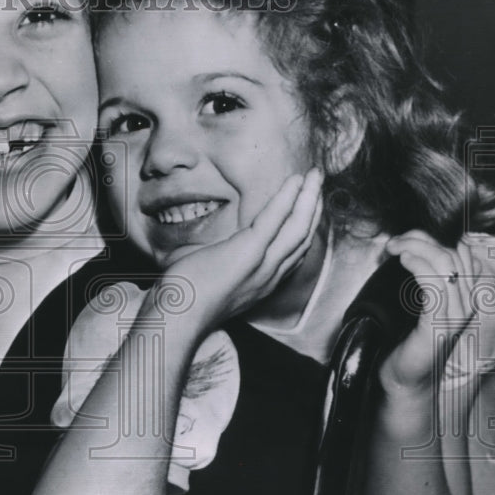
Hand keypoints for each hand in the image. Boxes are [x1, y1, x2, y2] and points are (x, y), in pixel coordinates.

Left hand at [151, 168, 323, 336]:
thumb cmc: (183, 299)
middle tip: (318, 182)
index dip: (304, 226)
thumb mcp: (208, 277)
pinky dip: (287, 198)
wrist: (177, 319)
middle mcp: (269, 276)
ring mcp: (263, 266)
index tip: (308, 205)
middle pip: (302, 237)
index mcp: (261, 282)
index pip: (293, 251)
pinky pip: (275, 220)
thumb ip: (216, 258)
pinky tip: (295, 182)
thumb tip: (203, 243)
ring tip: (315, 176)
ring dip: (309, 198)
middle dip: (314, 207)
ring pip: (298, 228)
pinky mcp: (249, 253)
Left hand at [381, 230, 485, 395]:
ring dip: (416, 248)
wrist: (401, 379)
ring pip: (444, 265)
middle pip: (452, 255)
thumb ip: (420, 279)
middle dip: (421, 240)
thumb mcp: (415, 303)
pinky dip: (419, 266)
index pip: (459, 254)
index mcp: (464, 296)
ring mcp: (455, 316)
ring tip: (394, 249)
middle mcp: (466, 304)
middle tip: (394, 242)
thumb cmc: (404, 341)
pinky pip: (435, 286)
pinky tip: (404, 261)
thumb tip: (407, 247)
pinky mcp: (439, 326)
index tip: (405, 236)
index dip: (432, 238)